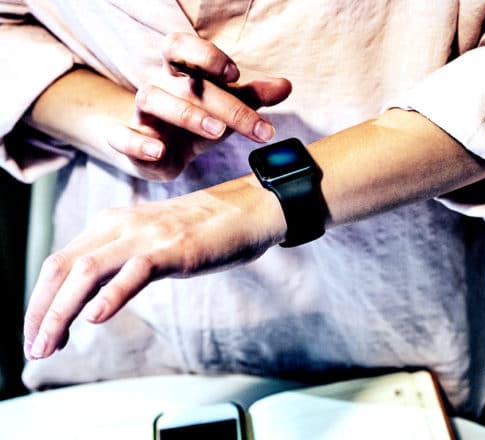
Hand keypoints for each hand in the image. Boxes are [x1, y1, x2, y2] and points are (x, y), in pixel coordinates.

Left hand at [23, 176, 285, 359]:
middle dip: (41, 312)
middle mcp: (120, 225)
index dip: (40, 301)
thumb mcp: (153, 243)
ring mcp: (147, 235)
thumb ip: (121, 261)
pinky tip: (95, 317)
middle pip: (61, 268)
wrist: (250, 208)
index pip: (59, 263)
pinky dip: (111, 295)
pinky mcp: (174, 247)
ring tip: (52, 343)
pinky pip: (134, 271)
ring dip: (62, 311)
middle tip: (36, 348)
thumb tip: (90, 298)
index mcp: (111, 224)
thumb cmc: (205, 230)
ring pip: (87, 271)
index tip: (37, 333)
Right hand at [109, 32, 291, 180]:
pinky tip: (158, 151)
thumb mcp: (226, 108)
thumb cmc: (197, 121)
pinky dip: (136, 143)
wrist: (159, 152)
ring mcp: (141, 113)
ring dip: (187, 114)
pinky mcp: (127, 141)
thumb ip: (253, 96)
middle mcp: (159, 86)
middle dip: (223, 102)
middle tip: (254, 126)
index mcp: (180, 73)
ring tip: (217, 132)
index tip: (235, 75)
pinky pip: (120, 136)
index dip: (206, 55)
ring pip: (151, 99)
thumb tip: (285, 86)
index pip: (182, 47)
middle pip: (183, 82)